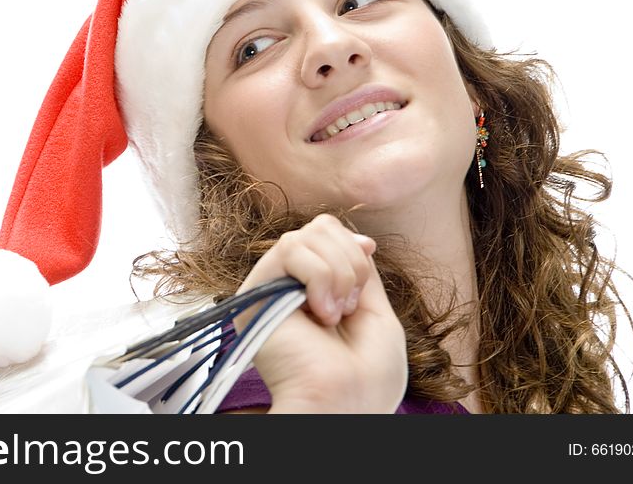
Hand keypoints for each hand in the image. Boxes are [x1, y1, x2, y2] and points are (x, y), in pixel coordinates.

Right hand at [232, 214, 407, 412]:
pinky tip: (321, 313)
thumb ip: (361, 270)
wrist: (347, 404)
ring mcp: (271, 289)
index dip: (352, 244)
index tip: (365, 277)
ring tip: (336, 314)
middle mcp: (289, 286)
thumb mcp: (377, 311)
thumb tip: (359, 237)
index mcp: (316, 289)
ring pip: (304, 236)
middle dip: (350, 261)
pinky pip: (289, 250)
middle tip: (351, 306)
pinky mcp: (255, 294)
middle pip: (319, 228)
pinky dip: (319, 276)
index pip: (328, 233)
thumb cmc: (367, 375)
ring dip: (337, 272)